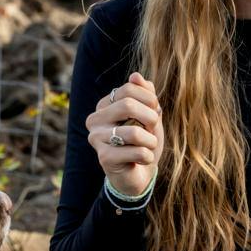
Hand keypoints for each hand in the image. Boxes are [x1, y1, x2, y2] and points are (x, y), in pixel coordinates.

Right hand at [87, 72, 163, 197]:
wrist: (139, 174)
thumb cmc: (144, 142)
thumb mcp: (150, 116)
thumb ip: (145, 95)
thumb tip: (136, 75)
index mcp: (104, 105)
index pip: (129, 89)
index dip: (150, 100)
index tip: (155, 112)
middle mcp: (95, 119)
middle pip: (128, 105)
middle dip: (151, 118)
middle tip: (153, 130)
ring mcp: (96, 138)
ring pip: (134, 132)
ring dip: (151, 141)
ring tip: (149, 147)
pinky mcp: (104, 158)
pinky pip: (137, 152)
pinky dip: (148, 156)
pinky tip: (142, 160)